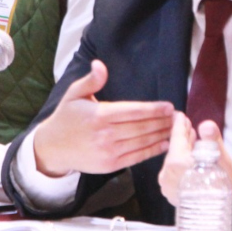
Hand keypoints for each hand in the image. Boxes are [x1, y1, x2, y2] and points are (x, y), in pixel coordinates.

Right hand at [32, 60, 174, 176]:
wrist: (53, 148)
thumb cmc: (66, 117)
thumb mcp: (74, 94)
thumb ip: (91, 80)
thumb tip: (100, 65)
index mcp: (99, 115)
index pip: (133, 111)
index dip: (153, 109)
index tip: (169, 106)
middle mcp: (105, 135)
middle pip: (141, 127)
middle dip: (162, 121)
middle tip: (179, 116)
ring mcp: (108, 152)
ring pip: (141, 142)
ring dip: (161, 135)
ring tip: (176, 128)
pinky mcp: (110, 165)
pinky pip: (136, 157)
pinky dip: (152, 151)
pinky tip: (165, 144)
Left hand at [158, 115, 231, 206]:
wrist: (219, 217)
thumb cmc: (223, 188)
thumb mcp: (223, 162)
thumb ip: (212, 141)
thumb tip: (205, 124)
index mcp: (177, 163)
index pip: (177, 137)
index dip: (180, 125)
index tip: (180, 115)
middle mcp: (167, 173)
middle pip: (174, 149)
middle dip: (182, 137)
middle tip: (190, 127)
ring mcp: (166, 184)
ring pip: (173, 160)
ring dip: (182, 150)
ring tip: (193, 142)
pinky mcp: (169, 192)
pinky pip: (173, 171)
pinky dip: (180, 162)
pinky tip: (190, 159)